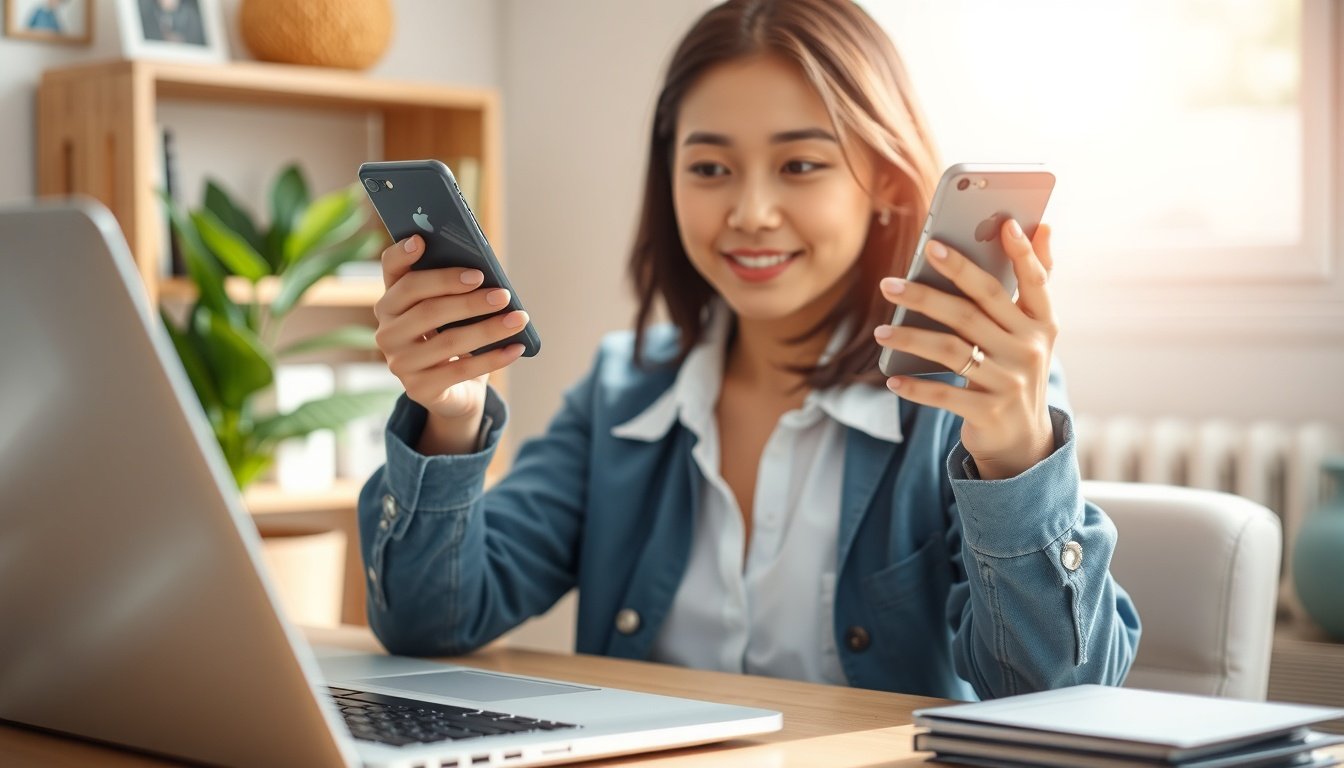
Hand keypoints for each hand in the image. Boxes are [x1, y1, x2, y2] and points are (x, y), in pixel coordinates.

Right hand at [374, 235, 527, 453]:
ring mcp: (399, 362)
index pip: (391, 270)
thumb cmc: (455, 337)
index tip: (423, 240)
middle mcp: (387, 330)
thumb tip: (488, 272)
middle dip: (467, 298)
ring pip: (447, 340)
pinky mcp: (418, 389)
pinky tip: (516, 347)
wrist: (454, 391)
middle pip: (426, 306)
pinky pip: (460, 370)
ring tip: (518, 319)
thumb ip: (460, 288)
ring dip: (489, 329)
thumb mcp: (454, 312)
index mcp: (392, 300)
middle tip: (502, 293)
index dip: (403, 255)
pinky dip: (492, 358)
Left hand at [873, 220, 1057, 479]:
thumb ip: (1035, 280)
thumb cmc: (1017, 368)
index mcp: (1042, 323)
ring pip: (952, 350)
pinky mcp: (989, 411)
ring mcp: (1010, 382)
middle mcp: (1030, 350)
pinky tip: (891, 379)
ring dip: (911, 338)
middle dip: (930, 292)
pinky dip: (916, 387)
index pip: (1034, 281)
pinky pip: (945, 394)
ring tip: (880, 332)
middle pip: (974, 311)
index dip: (1021, 253)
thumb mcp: (1033, 330)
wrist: (1022, 439)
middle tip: (891, 282)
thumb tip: (1044, 226)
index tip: (1003, 223)